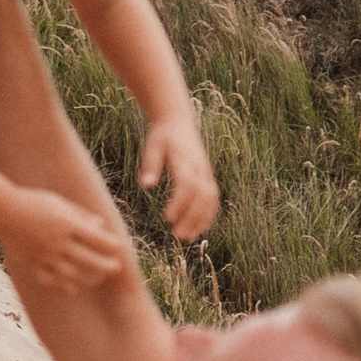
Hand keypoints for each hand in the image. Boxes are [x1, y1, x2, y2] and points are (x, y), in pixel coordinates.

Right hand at [0, 185, 127, 293]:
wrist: (2, 211)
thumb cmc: (34, 202)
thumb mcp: (59, 203)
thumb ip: (81, 216)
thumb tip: (101, 227)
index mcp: (66, 223)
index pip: (97, 239)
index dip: (112, 245)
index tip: (121, 248)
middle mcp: (57, 242)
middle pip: (89, 261)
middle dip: (107, 266)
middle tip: (116, 268)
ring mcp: (44, 256)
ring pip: (72, 276)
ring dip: (89, 280)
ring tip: (97, 278)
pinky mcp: (32, 264)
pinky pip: (51, 282)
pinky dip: (64, 288)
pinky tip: (74, 287)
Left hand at [140, 117, 219, 241]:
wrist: (179, 121)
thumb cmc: (162, 135)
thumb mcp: (152, 146)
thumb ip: (150, 165)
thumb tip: (146, 186)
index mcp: (186, 160)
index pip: (187, 185)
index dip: (179, 203)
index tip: (167, 218)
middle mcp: (200, 168)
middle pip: (202, 196)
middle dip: (192, 217)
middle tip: (177, 236)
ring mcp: (206, 172)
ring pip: (210, 200)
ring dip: (201, 220)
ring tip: (187, 238)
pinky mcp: (208, 176)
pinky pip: (214, 198)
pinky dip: (209, 214)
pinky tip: (199, 229)